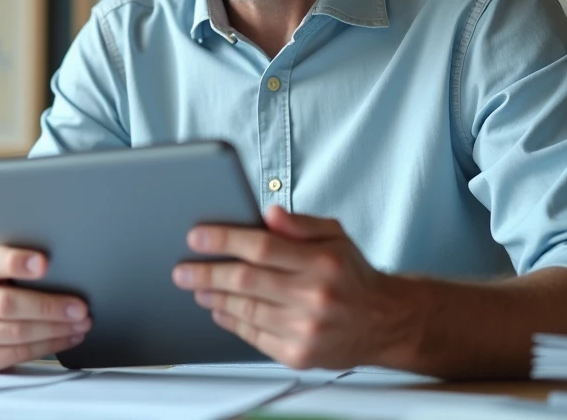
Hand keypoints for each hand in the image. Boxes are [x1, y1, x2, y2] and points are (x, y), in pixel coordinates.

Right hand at [0, 246, 91, 371]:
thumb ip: (23, 264)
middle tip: (80, 307)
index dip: (16, 262)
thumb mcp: (2, 269)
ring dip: (55, 329)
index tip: (44, 263)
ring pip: (17, 332)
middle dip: (49, 306)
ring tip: (81, 323)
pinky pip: (18, 354)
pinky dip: (49, 345)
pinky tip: (68, 337)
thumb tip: (66, 265)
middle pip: (7, 304)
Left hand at [172, 205, 412, 369]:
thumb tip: (268, 212)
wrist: (385, 323)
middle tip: (182, 269)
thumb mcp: (335, 236)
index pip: (262, 247)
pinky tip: (220, 310)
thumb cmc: (352, 275)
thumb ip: (300, 223)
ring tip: (197, 288)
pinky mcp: (299, 355)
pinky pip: (254, 337)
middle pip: (246, 281)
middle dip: (206, 273)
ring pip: (246, 310)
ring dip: (214, 298)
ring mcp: (306, 330)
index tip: (196, 237)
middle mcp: (315, 297)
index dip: (224, 240)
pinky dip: (231, 322)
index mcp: (323, 262)